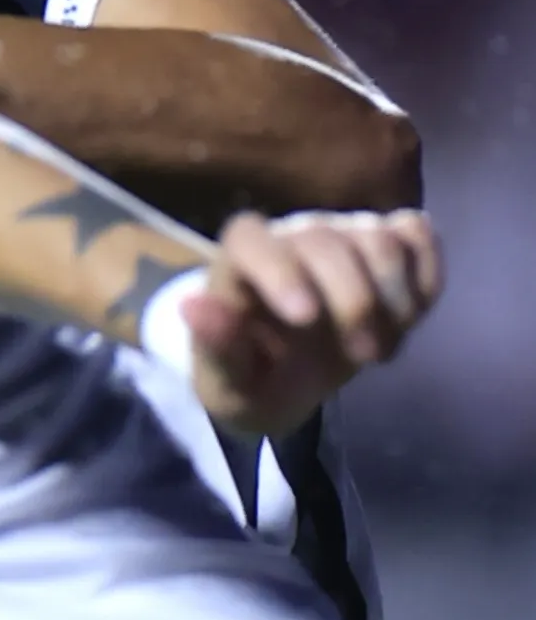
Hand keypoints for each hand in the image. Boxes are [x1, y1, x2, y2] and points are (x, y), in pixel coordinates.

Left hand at [178, 208, 441, 437]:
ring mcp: (344, 231)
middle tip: (364, 359)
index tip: (305, 319)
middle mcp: (292, 234)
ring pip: (381, 239)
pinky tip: (406, 317)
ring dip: (394, 299)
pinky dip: (425, 277)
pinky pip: (418, 236)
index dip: (280, 271)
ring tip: (379, 350)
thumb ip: (216, 349)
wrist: (289, 379)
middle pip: (329, 242)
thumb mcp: (229, 388)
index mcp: (238, 263)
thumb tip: (194, 306)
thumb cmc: (253, 381)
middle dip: (356, 303)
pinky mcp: (389, 237)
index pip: (250, 240)